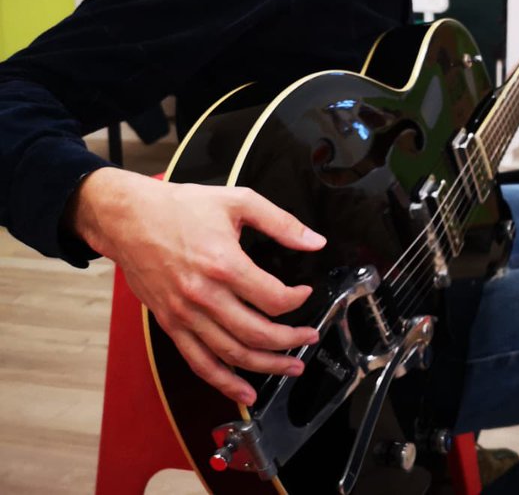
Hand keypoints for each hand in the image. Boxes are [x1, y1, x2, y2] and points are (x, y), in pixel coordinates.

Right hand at [70, 167, 325, 405]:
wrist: (127, 218)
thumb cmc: (180, 207)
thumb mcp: (238, 201)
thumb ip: (281, 223)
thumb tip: (315, 241)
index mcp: (224, 264)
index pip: (273, 299)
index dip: (297, 301)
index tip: (305, 294)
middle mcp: (204, 296)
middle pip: (257, 334)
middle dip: (291, 341)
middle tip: (310, 337)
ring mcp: (185, 314)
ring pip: (232, 354)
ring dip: (266, 366)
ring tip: (291, 366)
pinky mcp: (170, 324)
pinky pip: (199, 362)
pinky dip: (224, 382)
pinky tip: (245, 392)